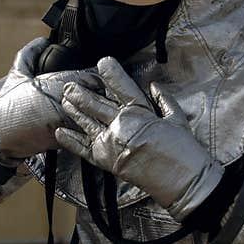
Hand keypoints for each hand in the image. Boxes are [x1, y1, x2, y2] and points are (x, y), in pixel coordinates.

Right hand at [0, 38, 98, 160]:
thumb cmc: (6, 106)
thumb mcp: (17, 74)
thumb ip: (31, 54)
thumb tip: (43, 40)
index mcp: (56, 84)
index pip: (92, 76)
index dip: (100, 74)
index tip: (104, 73)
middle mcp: (65, 104)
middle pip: (98, 96)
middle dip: (104, 93)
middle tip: (109, 91)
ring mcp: (66, 124)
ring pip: (95, 115)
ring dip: (99, 112)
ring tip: (102, 109)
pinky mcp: (66, 141)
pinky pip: (84, 133)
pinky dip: (90, 128)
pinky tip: (91, 125)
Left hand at [55, 57, 223, 219]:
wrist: (181, 181)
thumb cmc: (183, 150)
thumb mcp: (177, 119)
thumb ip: (164, 100)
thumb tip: (153, 86)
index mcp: (139, 112)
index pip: (121, 88)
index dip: (111, 74)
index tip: (102, 61)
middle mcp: (121, 125)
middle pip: (95, 105)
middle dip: (80, 93)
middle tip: (69, 85)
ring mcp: (111, 144)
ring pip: (86, 123)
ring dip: (73, 111)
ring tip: (63, 100)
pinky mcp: (106, 161)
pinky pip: (84, 150)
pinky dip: (71, 141)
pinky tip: (60, 132)